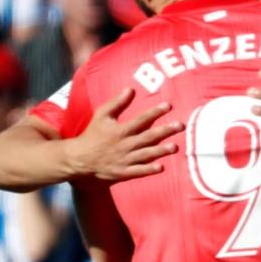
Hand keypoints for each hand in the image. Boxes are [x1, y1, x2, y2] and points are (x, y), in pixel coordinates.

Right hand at [64, 88, 184, 181]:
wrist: (80, 159)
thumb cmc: (92, 135)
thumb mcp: (101, 115)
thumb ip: (116, 103)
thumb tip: (130, 89)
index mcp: (120, 130)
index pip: (141, 120)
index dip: (155, 112)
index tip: (168, 106)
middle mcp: (124, 145)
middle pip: (148, 137)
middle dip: (165, 131)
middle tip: (180, 126)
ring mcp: (124, 160)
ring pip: (146, 155)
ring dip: (160, 151)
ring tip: (175, 147)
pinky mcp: (123, 172)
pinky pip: (138, 171)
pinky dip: (149, 170)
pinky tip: (161, 168)